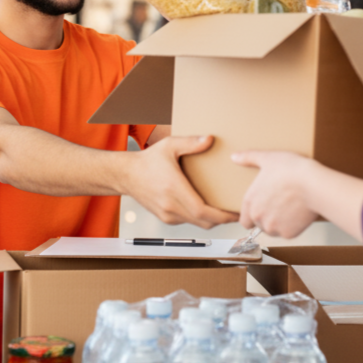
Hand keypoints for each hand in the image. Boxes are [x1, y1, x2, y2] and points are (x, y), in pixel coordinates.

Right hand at [122, 136, 236, 228]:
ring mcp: (168, 214)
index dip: (223, 215)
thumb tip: (210, 139)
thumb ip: (191, 143)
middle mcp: (171, 207)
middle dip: (223, 219)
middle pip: (205, 222)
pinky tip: (208, 207)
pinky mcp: (166, 217)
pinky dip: (200, 217)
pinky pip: (188, 221)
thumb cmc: (147, 161)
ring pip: (197, 224)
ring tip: (225, 209)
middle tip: (237, 211)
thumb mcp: (169, 146)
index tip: (236, 212)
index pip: (203, 212)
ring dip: (212, 219)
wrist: (125, 175)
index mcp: (174, 190)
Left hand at [234, 151, 321, 238]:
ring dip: (280, 223)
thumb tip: (234, 157)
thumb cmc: (291, 170)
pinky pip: (289, 232)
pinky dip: (293, 226)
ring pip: (274, 230)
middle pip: (260, 225)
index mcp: (250, 202)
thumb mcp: (268, 158)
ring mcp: (273, 227)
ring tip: (291, 206)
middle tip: (280, 203)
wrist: (313, 184)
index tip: (263, 208)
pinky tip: (299, 212)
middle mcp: (258, 218)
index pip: (245, 220)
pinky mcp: (289, 234)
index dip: (252, 216)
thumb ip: (248, 158)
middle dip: (268, 217)